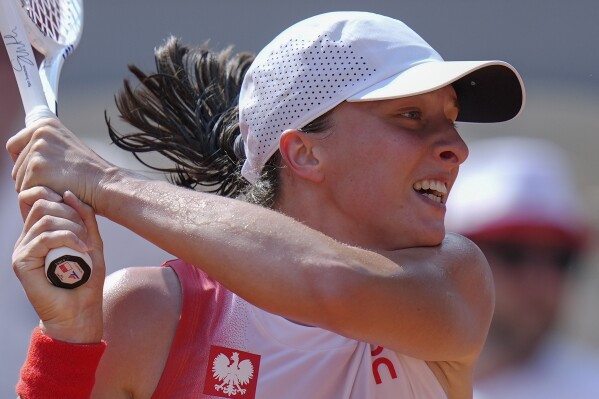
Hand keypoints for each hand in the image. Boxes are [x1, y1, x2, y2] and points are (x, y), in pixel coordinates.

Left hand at [6, 118, 114, 211]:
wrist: (104, 182)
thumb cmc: (89, 171)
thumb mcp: (66, 147)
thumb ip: (45, 146)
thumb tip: (24, 153)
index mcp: (46, 125)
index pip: (14, 146)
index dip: (23, 162)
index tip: (39, 171)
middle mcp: (40, 133)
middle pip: (16, 165)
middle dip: (30, 177)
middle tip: (55, 180)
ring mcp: (38, 150)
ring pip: (19, 179)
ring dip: (35, 187)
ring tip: (59, 184)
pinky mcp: (37, 168)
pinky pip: (25, 190)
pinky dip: (40, 195)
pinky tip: (57, 191)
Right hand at [13, 187, 105, 342]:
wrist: (79, 312)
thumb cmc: (86, 280)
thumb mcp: (91, 242)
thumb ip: (84, 219)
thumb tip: (68, 194)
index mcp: (41, 231)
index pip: (37, 197)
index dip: (56, 195)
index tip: (78, 211)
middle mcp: (28, 238)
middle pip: (42, 203)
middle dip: (70, 212)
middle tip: (87, 235)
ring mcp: (23, 249)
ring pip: (45, 219)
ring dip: (73, 228)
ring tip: (87, 246)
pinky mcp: (22, 262)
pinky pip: (44, 238)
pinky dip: (68, 239)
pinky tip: (83, 250)